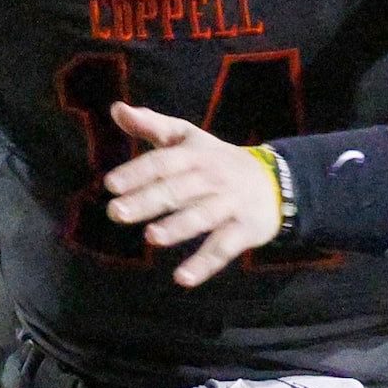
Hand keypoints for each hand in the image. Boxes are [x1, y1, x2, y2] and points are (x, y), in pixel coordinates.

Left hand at [103, 101, 280, 286]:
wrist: (276, 182)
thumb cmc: (217, 160)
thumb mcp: (189, 138)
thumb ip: (152, 125)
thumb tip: (117, 109)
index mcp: (195, 155)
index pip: (163, 162)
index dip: (137, 172)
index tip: (110, 184)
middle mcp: (212, 178)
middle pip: (178, 189)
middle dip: (147, 200)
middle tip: (116, 212)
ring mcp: (230, 205)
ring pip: (202, 216)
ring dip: (178, 227)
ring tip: (151, 237)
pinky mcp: (245, 231)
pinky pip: (224, 249)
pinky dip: (205, 264)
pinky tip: (183, 278)